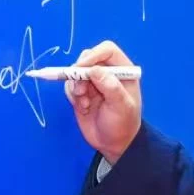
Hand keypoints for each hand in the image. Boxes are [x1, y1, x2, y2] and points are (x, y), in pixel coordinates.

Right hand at [63, 41, 141, 164]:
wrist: (113, 144)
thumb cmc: (123, 124)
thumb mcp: (122, 107)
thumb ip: (110, 87)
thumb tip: (94, 70)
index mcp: (123, 70)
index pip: (107, 50)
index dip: (93, 55)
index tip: (82, 68)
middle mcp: (107, 72)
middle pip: (87, 58)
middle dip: (81, 73)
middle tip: (82, 91)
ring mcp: (93, 82)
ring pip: (75, 72)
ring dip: (76, 87)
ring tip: (85, 104)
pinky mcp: (81, 92)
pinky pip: (69, 85)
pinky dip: (72, 96)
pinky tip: (83, 108)